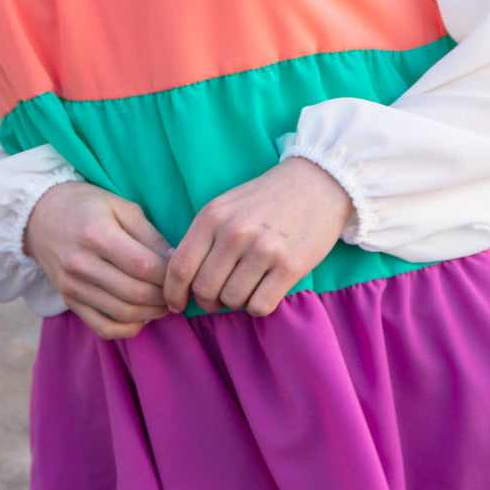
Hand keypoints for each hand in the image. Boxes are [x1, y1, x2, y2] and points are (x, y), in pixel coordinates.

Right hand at [24, 182, 171, 339]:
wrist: (40, 215)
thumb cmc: (86, 206)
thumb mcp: (121, 206)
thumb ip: (149, 235)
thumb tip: (176, 261)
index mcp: (95, 233)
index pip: (144, 266)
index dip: (171, 274)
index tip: (183, 272)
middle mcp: (80, 263)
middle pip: (136, 293)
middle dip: (166, 296)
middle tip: (180, 291)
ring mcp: (72, 286)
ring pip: (123, 314)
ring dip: (152, 314)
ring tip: (166, 303)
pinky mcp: (68, 301)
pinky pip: (102, 328)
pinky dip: (127, 329)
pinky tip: (142, 317)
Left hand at [164, 159, 351, 318]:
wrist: (316, 183)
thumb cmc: (265, 199)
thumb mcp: (225, 207)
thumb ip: (201, 238)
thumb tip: (178, 279)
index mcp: (212, 216)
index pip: (179, 267)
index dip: (173, 293)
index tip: (176, 304)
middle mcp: (235, 232)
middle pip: (205, 290)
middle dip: (207, 301)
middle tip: (217, 298)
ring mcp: (264, 249)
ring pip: (232, 300)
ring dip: (236, 302)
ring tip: (245, 287)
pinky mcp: (290, 266)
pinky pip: (260, 306)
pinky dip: (258, 306)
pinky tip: (263, 291)